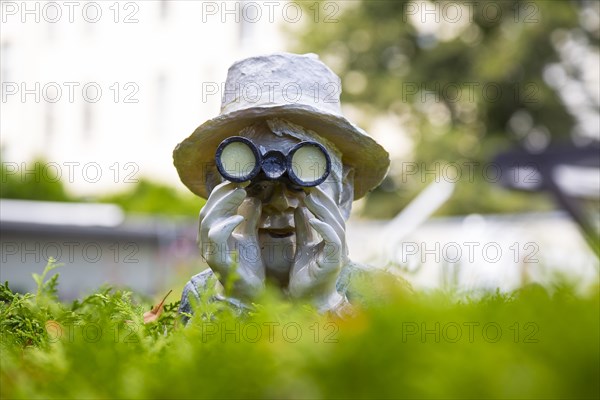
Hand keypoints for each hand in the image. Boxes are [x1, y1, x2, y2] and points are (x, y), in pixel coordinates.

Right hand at [199, 181, 263, 298]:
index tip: (239, 179)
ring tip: (240, 194)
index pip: (212, 206)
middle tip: (240, 183)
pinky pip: (215, 240)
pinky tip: (238, 218)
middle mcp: (207, 242)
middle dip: (222, 194)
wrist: (250, 293)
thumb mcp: (249, 235)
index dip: (222, 191)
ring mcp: (210, 252)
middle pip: (207, 211)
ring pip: (207, 222)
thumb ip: (249, 217)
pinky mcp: (219, 263)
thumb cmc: (247, 264)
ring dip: (223, 205)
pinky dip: (224, 226)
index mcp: (213, 233)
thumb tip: (254, 196)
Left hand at [288, 186, 348, 311]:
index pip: (331, 216)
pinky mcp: (334, 263)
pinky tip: (312, 218)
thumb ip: (303, 229)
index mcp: (333, 241)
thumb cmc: (307, 276)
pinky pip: (333, 242)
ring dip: (323, 211)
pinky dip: (324, 228)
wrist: (306, 301)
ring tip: (309, 198)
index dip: (323, 201)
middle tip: (310, 187)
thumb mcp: (303, 247)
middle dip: (323, 201)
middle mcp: (339, 246)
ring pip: (336, 226)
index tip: (310, 187)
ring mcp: (339, 255)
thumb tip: (299, 208)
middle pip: (335, 218)